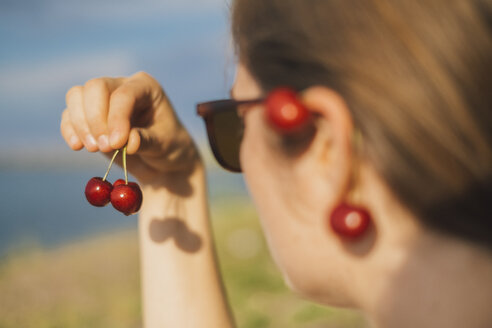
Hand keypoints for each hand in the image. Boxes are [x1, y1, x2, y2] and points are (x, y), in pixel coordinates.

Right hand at [60, 71, 200, 182]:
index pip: (124, 94)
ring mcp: (103, 99)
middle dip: (96, 118)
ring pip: (77, 96)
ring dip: (81, 124)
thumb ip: (147, 141)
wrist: (162, 159)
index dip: (117, 118)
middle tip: (105, 147)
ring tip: (94, 149)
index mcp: (145, 86)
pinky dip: (69, 130)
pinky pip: (70, 115)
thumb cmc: (170, 146)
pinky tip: (77, 146)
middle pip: (95, 87)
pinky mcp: (89, 116)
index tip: (117, 144)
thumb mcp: (165, 145)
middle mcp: (122, 86)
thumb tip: (128, 141)